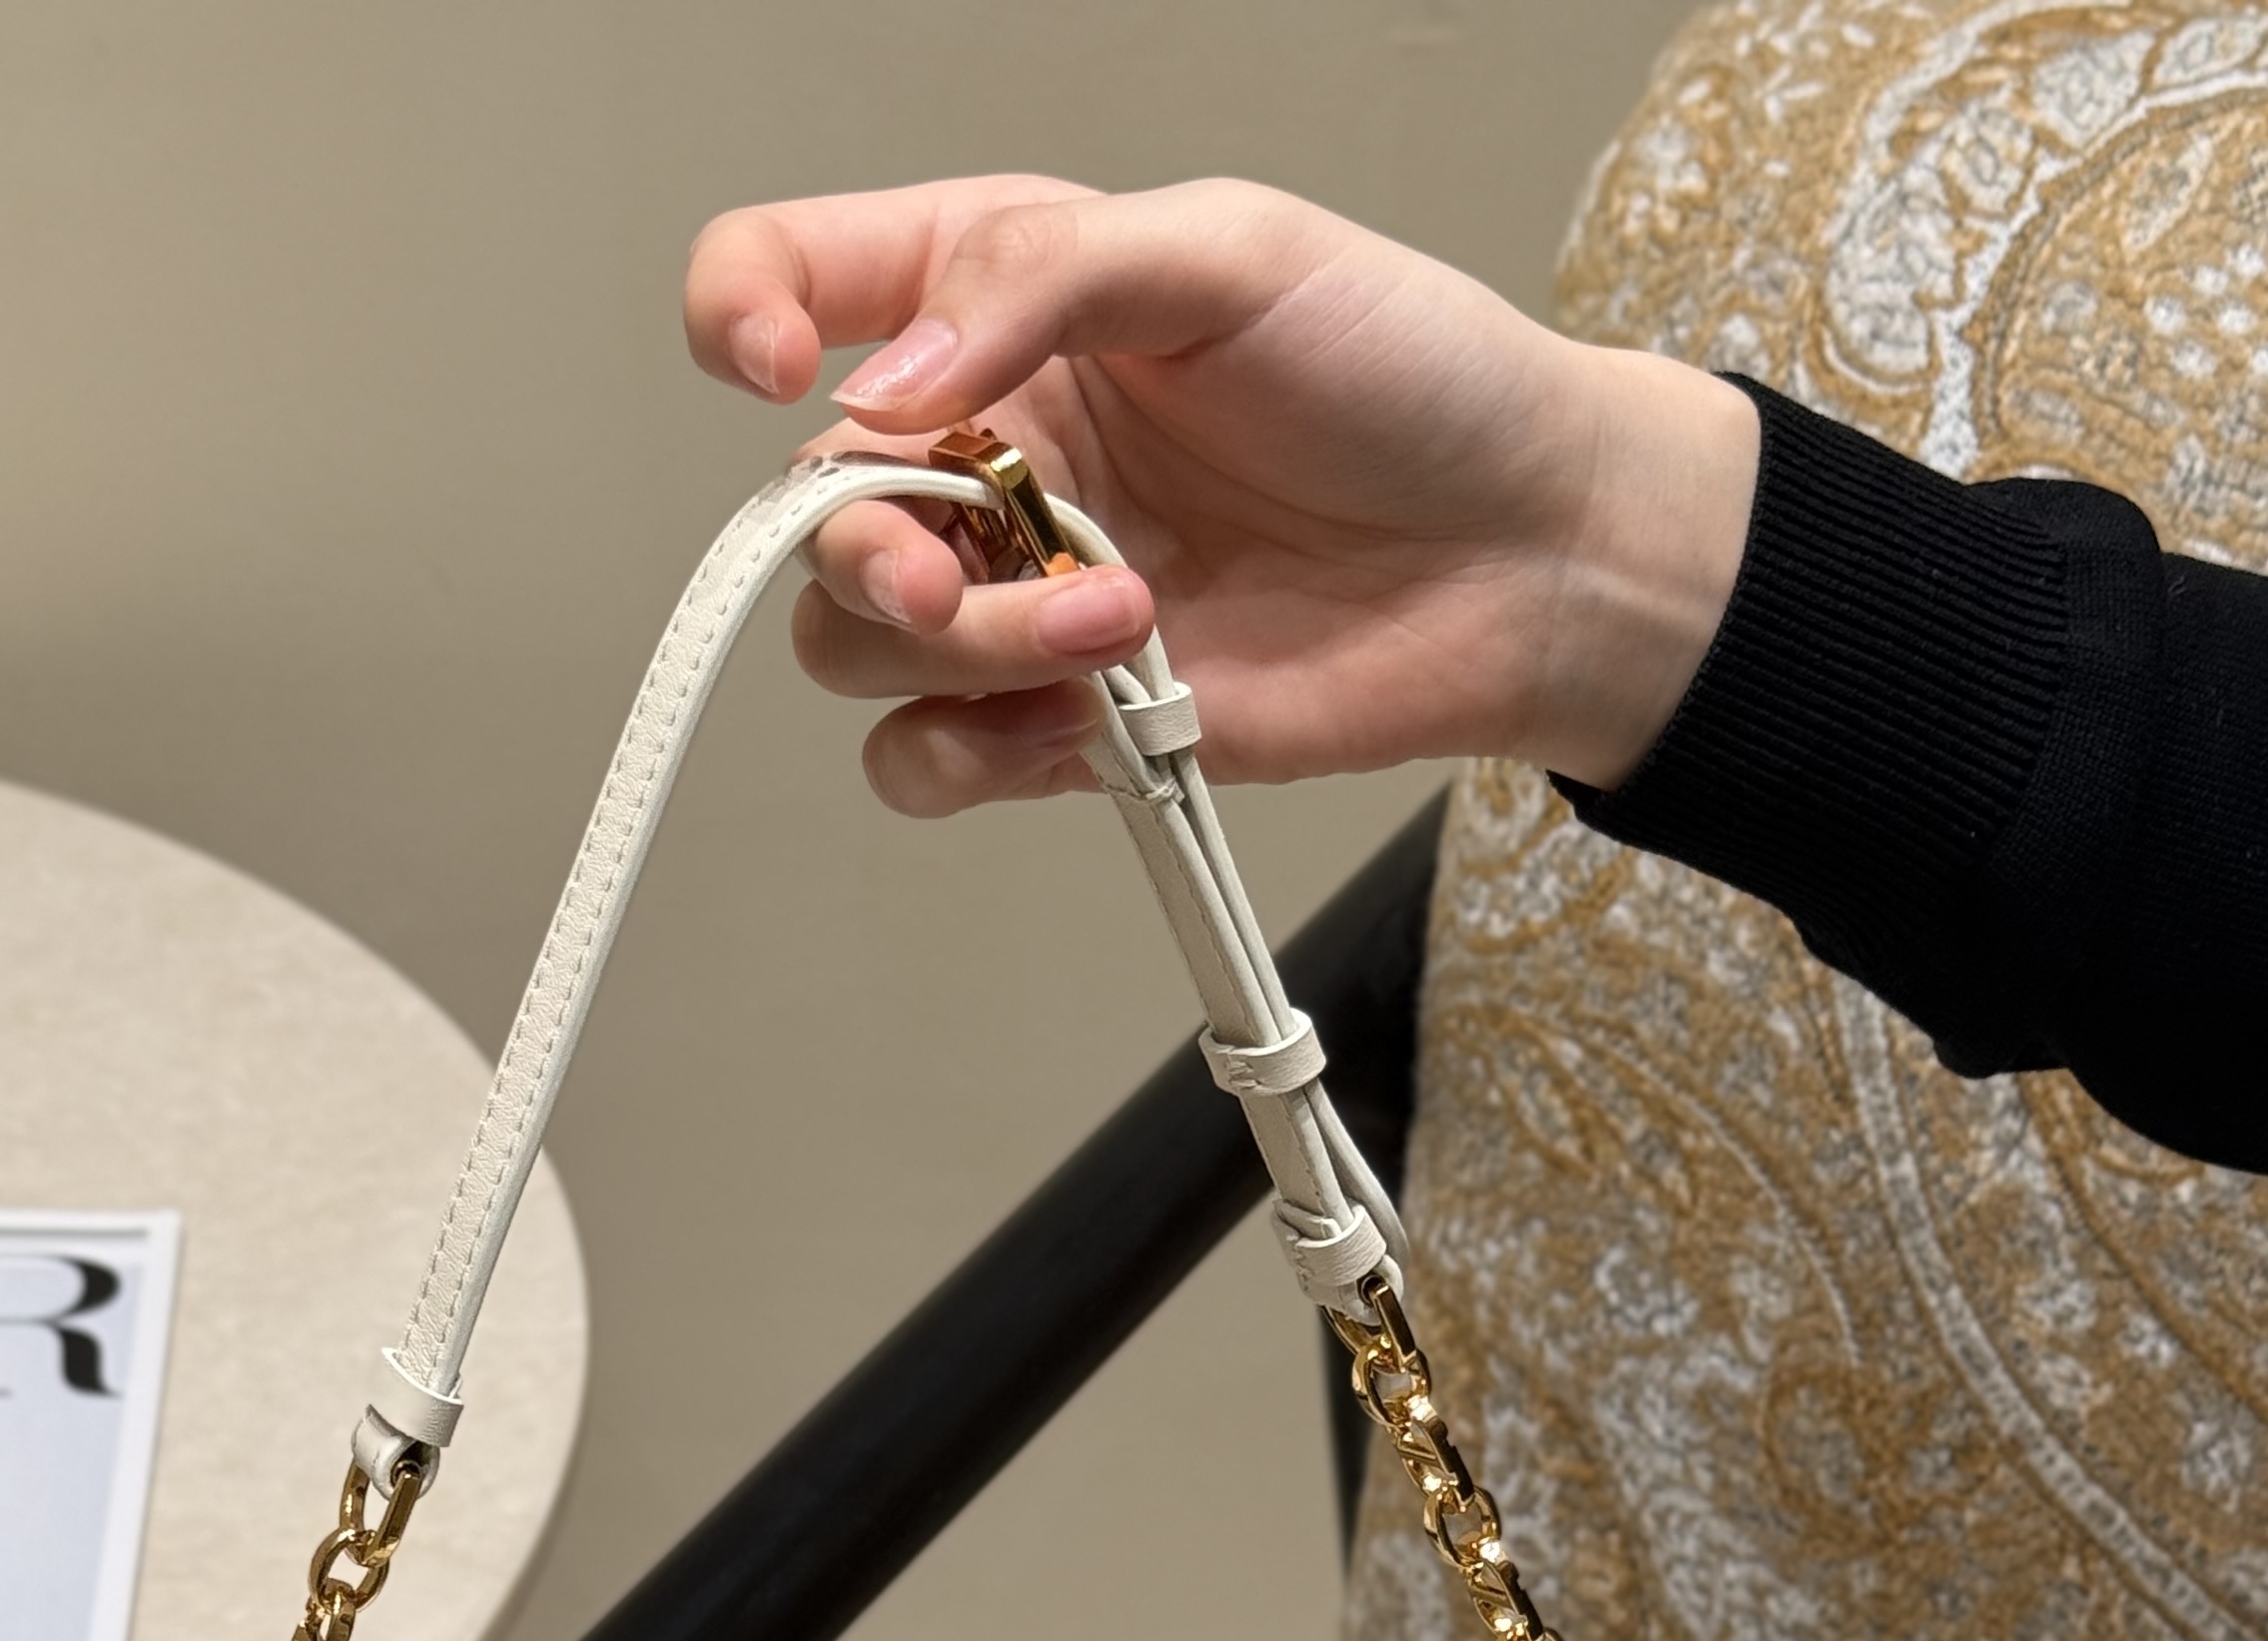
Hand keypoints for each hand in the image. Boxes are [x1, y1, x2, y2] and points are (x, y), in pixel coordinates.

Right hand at [683, 177, 1756, 815]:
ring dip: (956, 648)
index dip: (742, 313)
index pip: (791, 279)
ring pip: (852, 644)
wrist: (1525, 554)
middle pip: (807, 510)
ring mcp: (1014, 592)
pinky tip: (1074, 719)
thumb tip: (886, 386)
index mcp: (996, 297)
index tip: (786, 366)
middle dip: (865, 545)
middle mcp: (983, 448)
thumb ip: (1040, 282)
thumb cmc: (1407, 377)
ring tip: (1117, 623)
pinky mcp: (1060, 721)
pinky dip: (967, 754)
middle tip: (957, 561)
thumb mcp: (1230, 251)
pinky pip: (923, 761)